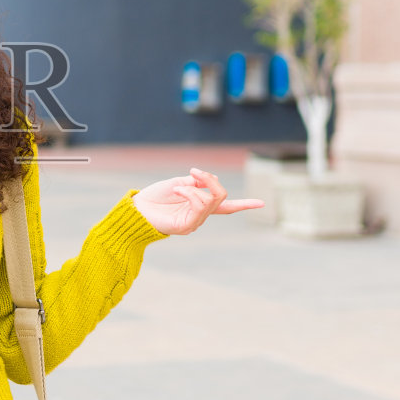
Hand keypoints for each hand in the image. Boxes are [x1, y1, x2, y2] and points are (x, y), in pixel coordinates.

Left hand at [131, 168, 263, 235]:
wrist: (136, 209)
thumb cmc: (155, 197)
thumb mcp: (179, 183)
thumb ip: (196, 183)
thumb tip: (213, 179)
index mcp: (199, 205)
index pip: (226, 206)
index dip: (245, 204)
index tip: (263, 203)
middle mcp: (200, 216)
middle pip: (221, 196)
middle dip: (210, 180)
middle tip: (194, 172)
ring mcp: (194, 222)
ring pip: (210, 200)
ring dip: (195, 187)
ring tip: (178, 186)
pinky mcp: (186, 226)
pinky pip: (198, 205)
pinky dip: (189, 193)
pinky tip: (177, 191)